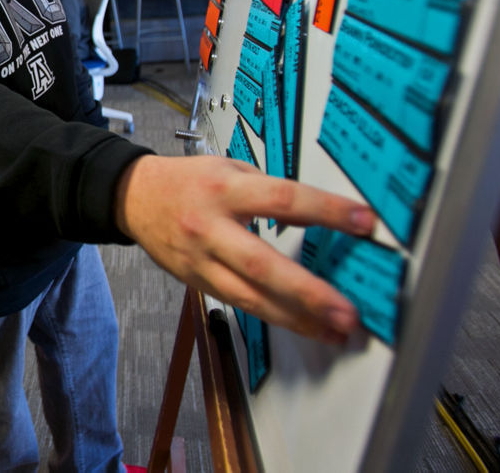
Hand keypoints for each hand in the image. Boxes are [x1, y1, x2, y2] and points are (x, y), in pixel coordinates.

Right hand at [113, 154, 375, 343]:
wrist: (134, 197)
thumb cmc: (188, 180)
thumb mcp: (231, 168)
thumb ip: (271, 192)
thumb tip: (318, 216)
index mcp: (224, 188)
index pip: (282, 199)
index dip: (326, 211)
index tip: (364, 222)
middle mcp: (210, 227)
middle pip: (262, 264)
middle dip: (308, 291)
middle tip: (347, 311)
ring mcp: (200, 260)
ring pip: (249, 297)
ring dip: (296, 318)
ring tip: (333, 331)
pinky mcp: (196, 282)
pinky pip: (238, 304)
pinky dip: (274, 316)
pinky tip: (302, 325)